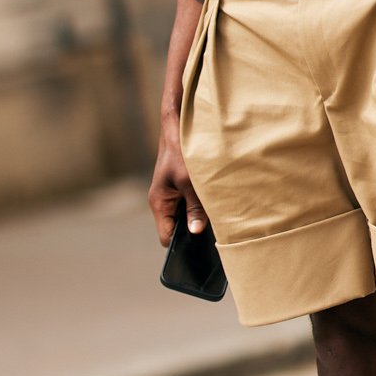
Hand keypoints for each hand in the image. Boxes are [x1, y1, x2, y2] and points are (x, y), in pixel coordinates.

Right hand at [148, 110, 209, 248]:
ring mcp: (171, 196)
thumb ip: (194, 208)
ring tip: (216, 219)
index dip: (181, 245)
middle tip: (213, 234)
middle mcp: (163, 202)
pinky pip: (190, 206)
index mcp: (159, 203)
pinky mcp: (180, 189)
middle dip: (192, 232)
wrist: (179, 127)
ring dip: (198, 217)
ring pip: (185, 217)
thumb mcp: (189, 182)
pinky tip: (214, 205)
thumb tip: (196, 232)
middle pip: (176, 229)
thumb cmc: (181, 152)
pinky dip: (200, 207)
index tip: (199, 247)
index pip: (166, 237)